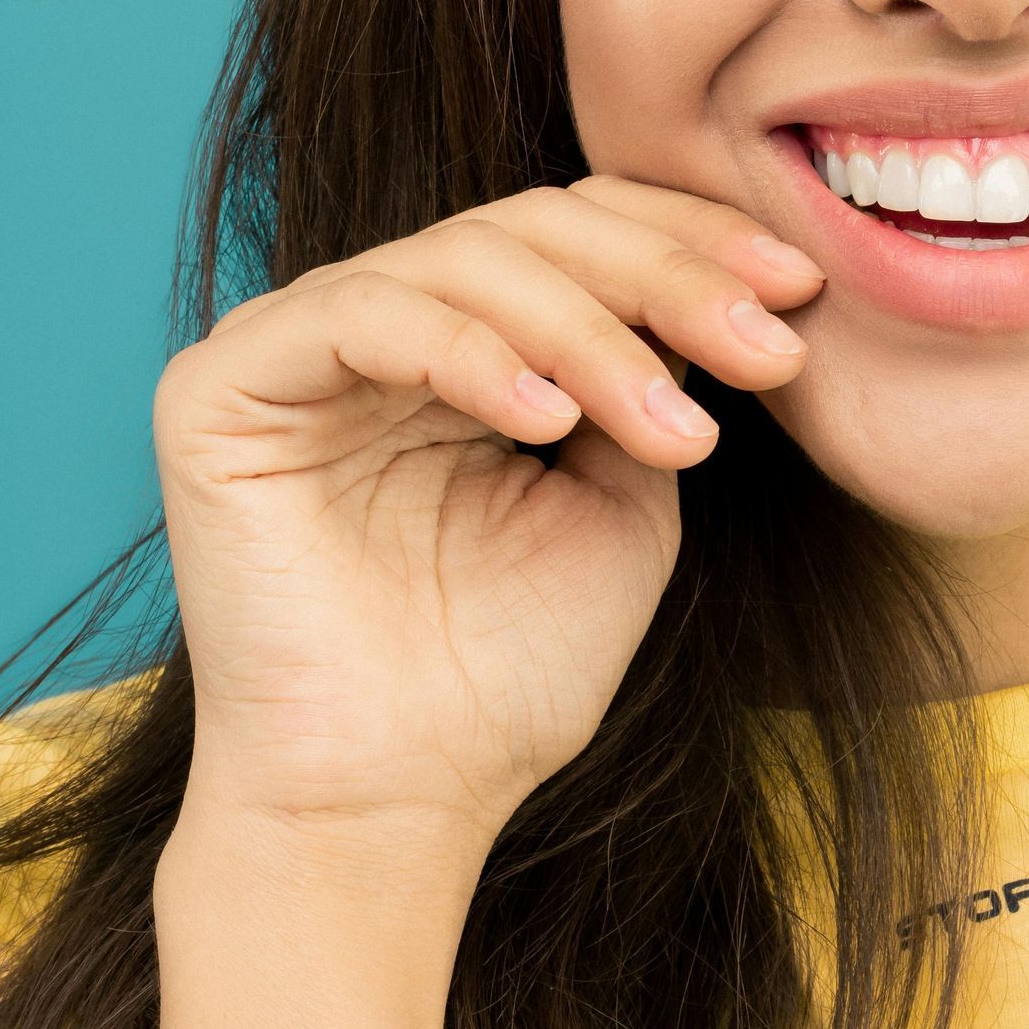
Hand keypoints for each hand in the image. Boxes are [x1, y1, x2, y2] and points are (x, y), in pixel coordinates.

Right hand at [151, 178, 822, 887]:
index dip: (692, 243)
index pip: (579, 234)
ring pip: (463, 259)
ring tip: (671, 432)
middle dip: (665, 277)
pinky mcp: (224, 387)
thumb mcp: (625, 501)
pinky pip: (363, 314)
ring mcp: (297, 347)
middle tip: (763, 348)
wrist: (396, 802)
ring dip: (592, 333)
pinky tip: (549, 421)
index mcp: (467, 345)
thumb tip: (730, 284)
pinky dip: (474, 353)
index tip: (803, 291)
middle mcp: (379, 325)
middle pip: (533, 226)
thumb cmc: (505, 676)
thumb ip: (654, 381)